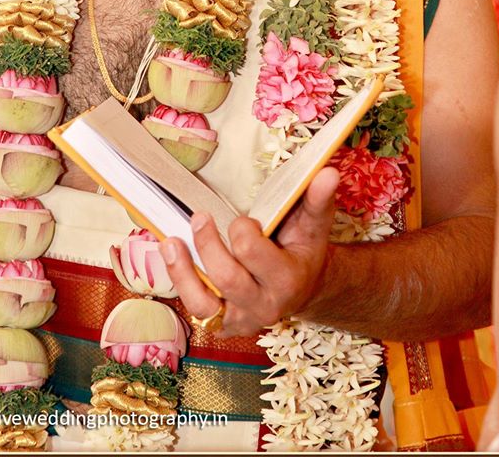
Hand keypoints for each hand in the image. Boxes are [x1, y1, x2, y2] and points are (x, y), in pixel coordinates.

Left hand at [159, 167, 338, 336]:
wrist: (303, 289)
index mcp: (287, 279)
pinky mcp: (224, 326)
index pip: (251, 252)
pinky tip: (172, 256)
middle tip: (200, 217)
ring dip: (182, 271)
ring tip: (171, 241)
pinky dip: (180, 282)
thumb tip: (327, 172)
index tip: (244, 220)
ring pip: (203, 305)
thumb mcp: (314, 225)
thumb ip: (317, 200)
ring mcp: (242, 319)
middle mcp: (264, 306)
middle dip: (208, 243)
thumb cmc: (303, 249)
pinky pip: (195, 311)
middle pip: (226, 277)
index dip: (241, 230)